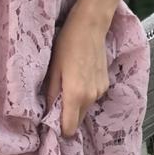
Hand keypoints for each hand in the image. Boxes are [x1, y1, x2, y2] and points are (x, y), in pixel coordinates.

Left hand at [43, 4, 110, 137]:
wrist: (90, 27)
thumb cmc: (67, 43)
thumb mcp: (54, 67)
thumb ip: (51, 91)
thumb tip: (47, 109)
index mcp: (75, 95)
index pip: (69, 127)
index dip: (59, 127)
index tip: (51, 119)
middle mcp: (91, 97)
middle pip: (77, 119)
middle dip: (67, 115)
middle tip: (56, 100)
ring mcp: (100, 91)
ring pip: (85, 108)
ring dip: (76, 103)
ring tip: (67, 82)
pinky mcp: (105, 84)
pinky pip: (92, 97)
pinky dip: (84, 93)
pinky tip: (79, 75)